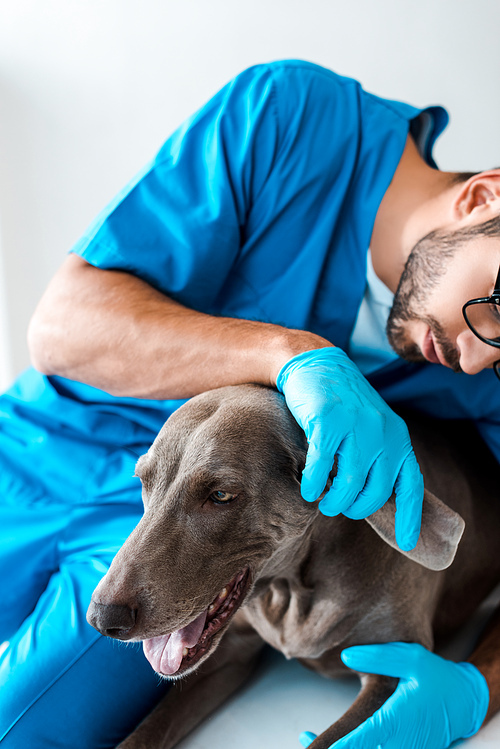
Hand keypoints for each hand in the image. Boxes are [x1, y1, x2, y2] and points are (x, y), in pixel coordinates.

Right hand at [276, 347, 423, 550]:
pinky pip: (323, 466)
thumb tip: (371, 501)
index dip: (410, 516)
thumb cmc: (340, 405)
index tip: (406, 542)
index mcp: (397, 437)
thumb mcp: (370, 428)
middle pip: (376, 489)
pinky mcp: (328, 421)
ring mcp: (356, 425)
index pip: (410, 484)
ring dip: (335, 501)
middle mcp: (382, 432)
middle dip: (357, 508)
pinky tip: (308, 490)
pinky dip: (314, 484)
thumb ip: (376, 457)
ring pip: (350, 482)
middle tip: (340, 508)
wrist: (316, 365)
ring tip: (324, 503)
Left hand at [299, 642, 488, 748]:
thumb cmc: (435, 676)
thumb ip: (378, 656)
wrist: (464, 701)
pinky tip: (338, 745)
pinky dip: (358, 748)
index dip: (341, 745)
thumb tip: (346, 656)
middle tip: (303, 741)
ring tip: (310, 743)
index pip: (363, 737)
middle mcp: (399, 742)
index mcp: (397, 719)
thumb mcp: (410, 657)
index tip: (316, 746)